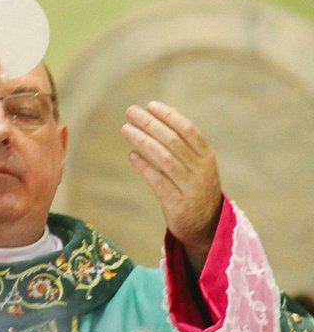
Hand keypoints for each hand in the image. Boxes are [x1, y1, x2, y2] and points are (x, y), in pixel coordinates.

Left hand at [122, 101, 221, 271]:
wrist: (206, 226)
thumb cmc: (195, 189)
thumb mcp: (197, 166)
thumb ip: (183, 146)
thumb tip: (162, 116)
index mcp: (206, 157)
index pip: (188, 130)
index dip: (169, 116)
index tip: (150, 105)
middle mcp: (200, 171)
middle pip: (173, 142)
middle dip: (150, 124)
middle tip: (131, 112)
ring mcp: (190, 188)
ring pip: (164, 159)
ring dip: (143, 141)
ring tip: (126, 129)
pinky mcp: (177, 205)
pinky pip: (158, 182)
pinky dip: (144, 167)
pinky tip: (131, 155)